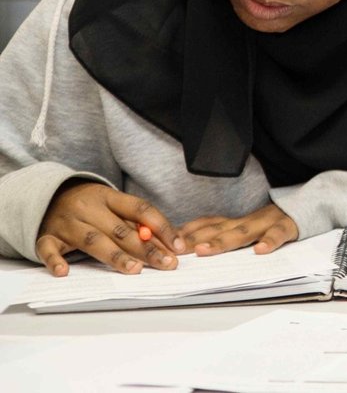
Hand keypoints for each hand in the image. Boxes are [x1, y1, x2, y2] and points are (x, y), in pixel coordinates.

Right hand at [35, 182, 183, 276]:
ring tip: (135, 269)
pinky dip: (55, 260)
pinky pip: (48, 248)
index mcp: (109, 197)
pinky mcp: (46, 236)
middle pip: (120, 229)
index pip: (140, 209)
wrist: (48, 196)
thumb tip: (168, 244)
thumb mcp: (113, 206)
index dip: (162, 227)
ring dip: (115, 256)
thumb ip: (136, 224)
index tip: (179, 246)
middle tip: (166, 263)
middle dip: (146, 248)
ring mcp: (67, 223)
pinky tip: (64, 271)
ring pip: (92, 240)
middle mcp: (89, 208)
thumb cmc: (90, 206)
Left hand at [179, 202, 298, 256]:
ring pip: (243, 232)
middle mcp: (248, 220)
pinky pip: (278, 234)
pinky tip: (260, 251)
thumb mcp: (247, 226)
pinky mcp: (288, 226)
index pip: (207, 224)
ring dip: (223, 241)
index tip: (165, 243)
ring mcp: (267, 222)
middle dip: (195, 240)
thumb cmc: (273, 222)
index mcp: (237, 221)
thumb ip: (223, 232)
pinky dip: (270, 241)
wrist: (310, 205)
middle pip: (218, 230)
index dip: (186, 233)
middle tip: (175, 252)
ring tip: (205, 251)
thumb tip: (188, 245)